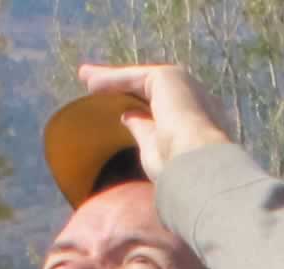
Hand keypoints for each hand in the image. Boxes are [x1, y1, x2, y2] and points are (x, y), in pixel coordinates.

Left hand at [78, 60, 230, 162]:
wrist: (199, 167)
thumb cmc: (180, 175)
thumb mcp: (155, 151)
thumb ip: (143, 131)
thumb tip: (126, 116)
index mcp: (199, 124)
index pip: (163, 111)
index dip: (138, 108)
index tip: (118, 112)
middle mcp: (196, 102)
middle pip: (150, 91)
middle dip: (121, 87)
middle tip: (92, 85)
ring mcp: (186, 87)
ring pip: (141, 81)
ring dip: (112, 79)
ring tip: (85, 79)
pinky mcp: (170, 77)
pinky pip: (135, 77)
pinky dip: (112, 80)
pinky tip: (91, 84)